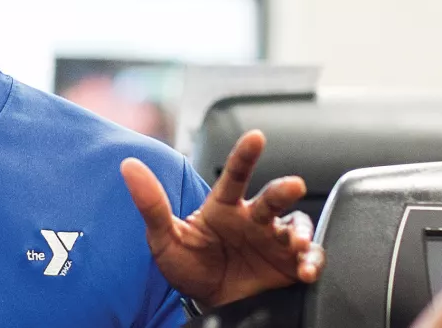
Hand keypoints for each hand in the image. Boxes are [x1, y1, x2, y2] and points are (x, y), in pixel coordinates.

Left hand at [121, 130, 323, 306]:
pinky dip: (312, 261)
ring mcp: (273, 240)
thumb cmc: (188, 266)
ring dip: (300, 231)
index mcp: (224, 207)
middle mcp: (253, 219)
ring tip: (296, 243)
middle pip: (272, 198)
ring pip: (295, 225)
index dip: (244, 156)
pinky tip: (307, 269)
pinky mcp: (289, 264)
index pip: (234, 176)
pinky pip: (309, 257)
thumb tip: (128, 166)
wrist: (206, 305)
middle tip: (292, 184)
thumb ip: (150, 205)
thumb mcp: (164, 239)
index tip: (255, 136)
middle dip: (283, 190)